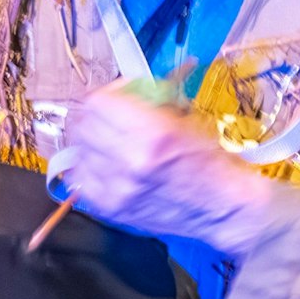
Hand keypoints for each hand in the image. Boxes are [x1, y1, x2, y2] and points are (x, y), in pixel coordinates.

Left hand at [61, 80, 275, 254]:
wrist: (222, 207)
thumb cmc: (210, 163)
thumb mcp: (186, 117)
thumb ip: (149, 102)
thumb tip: (122, 89)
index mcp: (153, 133)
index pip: (98, 102)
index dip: (104, 94)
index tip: (113, 95)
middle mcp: (131, 161)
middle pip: (82, 125)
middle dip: (92, 115)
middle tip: (105, 114)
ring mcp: (118, 188)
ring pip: (78, 152)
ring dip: (89, 141)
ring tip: (107, 141)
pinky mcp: (112, 208)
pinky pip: (81, 179)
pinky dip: (89, 167)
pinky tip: (105, 164)